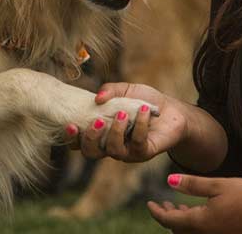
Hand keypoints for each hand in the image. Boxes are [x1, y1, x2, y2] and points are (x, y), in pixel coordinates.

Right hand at [64, 83, 185, 161]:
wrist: (170, 110)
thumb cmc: (143, 101)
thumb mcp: (124, 90)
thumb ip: (109, 90)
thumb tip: (97, 98)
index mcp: (100, 133)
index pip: (79, 142)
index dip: (71, 138)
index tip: (70, 125)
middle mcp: (110, 146)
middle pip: (91, 153)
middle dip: (91, 138)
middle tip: (98, 121)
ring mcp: (127, 152)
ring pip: (113, 151)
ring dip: (115, 131)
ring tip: (123, 113)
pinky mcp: (144, 152)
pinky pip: (137, 144)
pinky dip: (139, 125)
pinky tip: (143, 111)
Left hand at [148, 174, 241, 233]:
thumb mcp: (218, 186)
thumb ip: (193, 185)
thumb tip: (169, 182)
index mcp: (200, 223)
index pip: (169, 220)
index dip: (157, 212)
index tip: (149, 204)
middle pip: (178, 230)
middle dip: (168, 217)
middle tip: (164, 204)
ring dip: (181, 222)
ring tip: (180, 207)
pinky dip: (194, 226)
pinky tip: (200, 214)